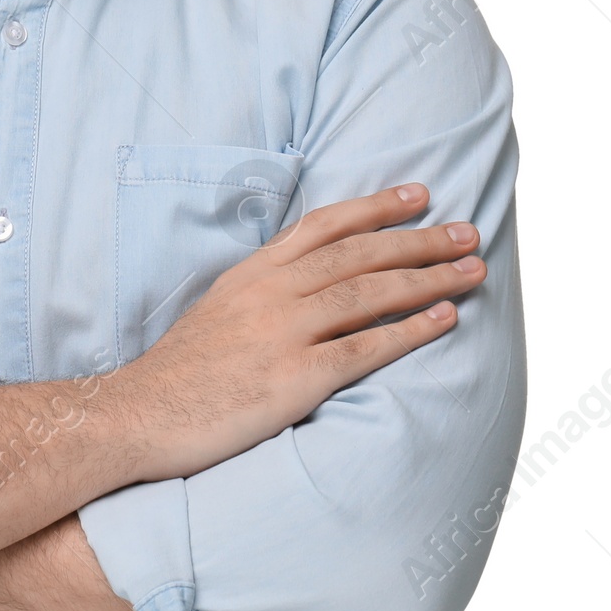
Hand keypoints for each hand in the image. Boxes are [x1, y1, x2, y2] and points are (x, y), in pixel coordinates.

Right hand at [119, 183, 482, 481]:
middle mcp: (270, 292)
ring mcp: (281, 333)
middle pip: (358, 253)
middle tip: (468, 232)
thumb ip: (262, 289)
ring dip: (428, 278)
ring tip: (471, 271)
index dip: (376, 206)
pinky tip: (445, 320)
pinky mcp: (293, 379)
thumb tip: (308, 280)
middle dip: (419, 240)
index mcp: (252, 272)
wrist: (139, 415)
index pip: (323, 225)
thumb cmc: (180, 373)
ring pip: (369, 293)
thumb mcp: (218, 310)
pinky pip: (365, 348)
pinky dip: (410, 330)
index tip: (419, 195)